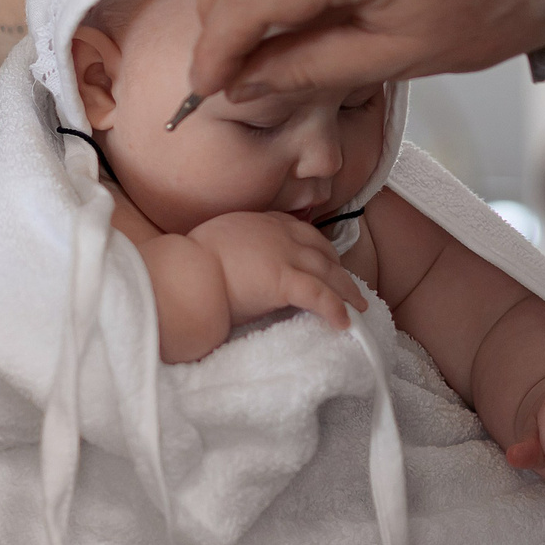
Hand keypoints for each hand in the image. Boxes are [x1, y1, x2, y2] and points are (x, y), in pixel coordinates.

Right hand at [188, 211, 370, 330]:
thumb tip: (238, 262)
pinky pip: (320, 296)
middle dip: (338, 266)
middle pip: (321, 249)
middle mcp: (278, 234)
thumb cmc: (189, 263)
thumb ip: (235, 247)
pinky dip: (336, 308)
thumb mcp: (215, 241)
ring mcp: (284, 256)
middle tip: (348, 284)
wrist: (185, 273)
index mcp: (260, 222)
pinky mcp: (284, 281)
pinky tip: (345, 322)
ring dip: (347, 289)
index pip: (298, 230)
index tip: (325, 258)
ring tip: (359, 305)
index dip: (317, 246)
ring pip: (328, 271)